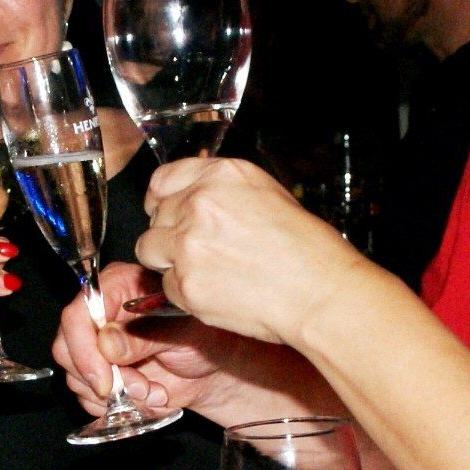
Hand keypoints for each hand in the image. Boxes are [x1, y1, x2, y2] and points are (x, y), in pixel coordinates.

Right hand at [50, 263, 243, 419]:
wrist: (213, 366)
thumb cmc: (204, 337)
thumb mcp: (182, 332)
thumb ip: (145, 336)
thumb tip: (107, 343)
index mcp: (117, 287)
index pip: (77, 314)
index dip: (84, 350)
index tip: (105, 380)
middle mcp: (100, 314)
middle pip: (66, 348)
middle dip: (101, 378)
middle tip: (138, 387)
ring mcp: (96, 346)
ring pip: (75, 376)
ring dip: (114, 395)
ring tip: (151, 390)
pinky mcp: (100, 373)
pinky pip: (87, 397)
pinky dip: (116, 406)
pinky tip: (145, 397)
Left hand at [133, 156, 373, 346]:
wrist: (319, 292)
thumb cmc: (307, 250)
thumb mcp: (267, 195)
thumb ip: (222, 192)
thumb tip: (192, 200)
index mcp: (221, 176)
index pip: (162, 180)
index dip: (162, 200)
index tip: (166, 211)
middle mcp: (198, 203)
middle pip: (155, 218)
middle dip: (171, 235)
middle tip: (201, 252)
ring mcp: (187, 244)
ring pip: (150, 251)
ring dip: (170, 262)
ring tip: (206, 272)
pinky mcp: (185, 282)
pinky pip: (167, 286)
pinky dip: (186, 293)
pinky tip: (218, 292)